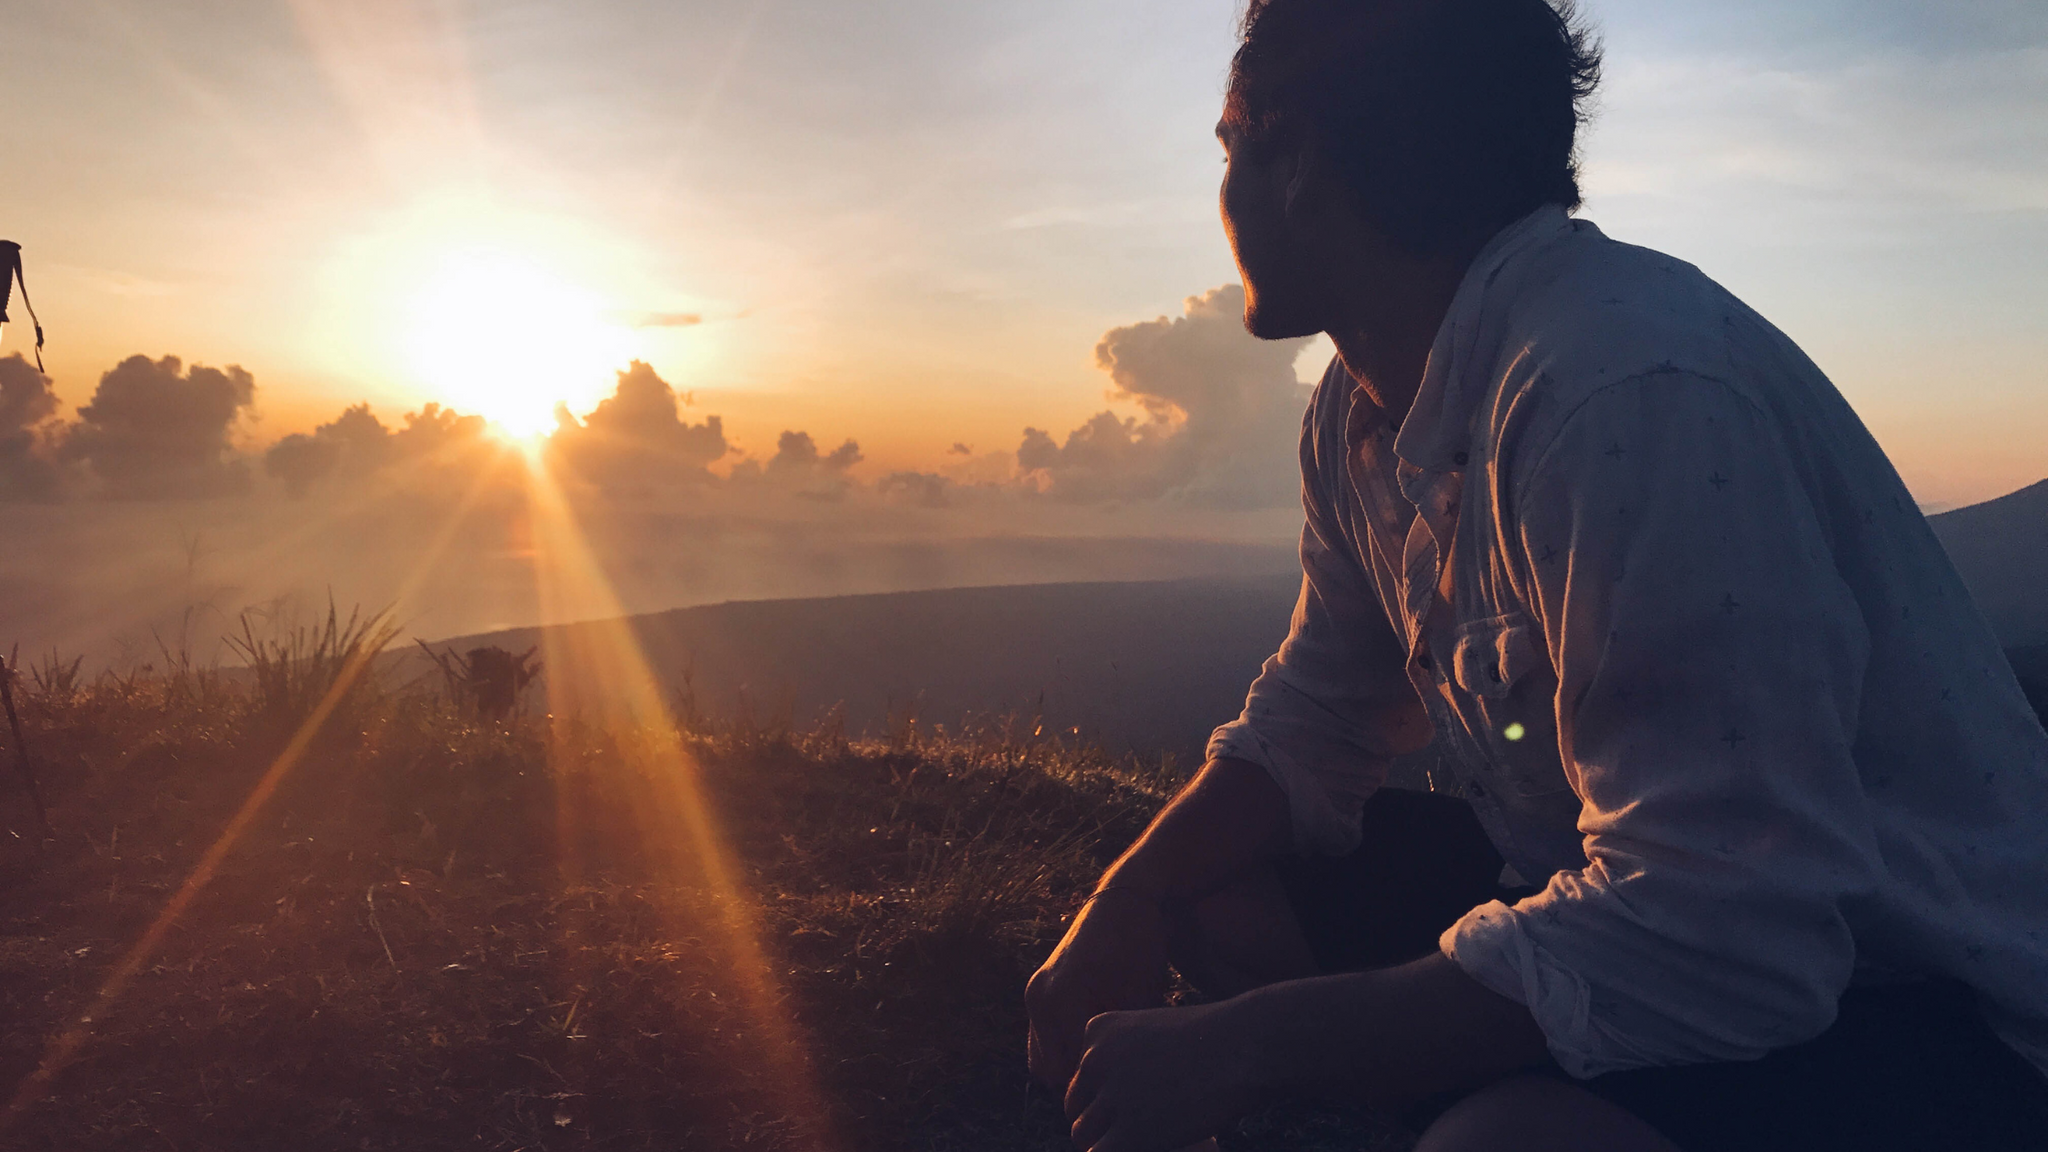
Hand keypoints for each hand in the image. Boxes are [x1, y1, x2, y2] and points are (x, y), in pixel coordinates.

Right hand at [1026, 889, 1171, 1092]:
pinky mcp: (1040, 990)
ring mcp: (1036, 993)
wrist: (1125, 898)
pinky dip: (1063, 1052)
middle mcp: (1039, 998)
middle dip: (1080, 1088)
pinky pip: (1042, 1039)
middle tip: (1116, 1094)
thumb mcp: (1139, 998)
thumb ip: (1124, 1044)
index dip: (1094, 1095)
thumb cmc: (1140, 945)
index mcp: (1060, 1000)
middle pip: (1051, 1073)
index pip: (1069, 1075)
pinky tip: (1095, 1050)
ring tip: (1106, 1073)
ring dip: (1069, 1071)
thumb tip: (1128, 1088)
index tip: (1121, 1104)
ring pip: (1042, 1060)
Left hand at [1063, 1001, 1264, 1151]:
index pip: (1083, 1076)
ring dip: (1109, 1141)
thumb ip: (1128, 1058)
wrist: (1245, 1046)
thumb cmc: (1217, 1040)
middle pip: (1076, 1105)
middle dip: (1102, 1121)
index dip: (1107, 1096)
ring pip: (1083, 1133)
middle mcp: (1095, 1059)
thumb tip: (1112, 1103)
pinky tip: (1147, 1147)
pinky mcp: (1129, 1132)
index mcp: (1098, 1030)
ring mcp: (1110, 1095)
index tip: (1142, 1099)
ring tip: (1144, 1137)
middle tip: (1141, 1126)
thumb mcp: (1158, 1034)